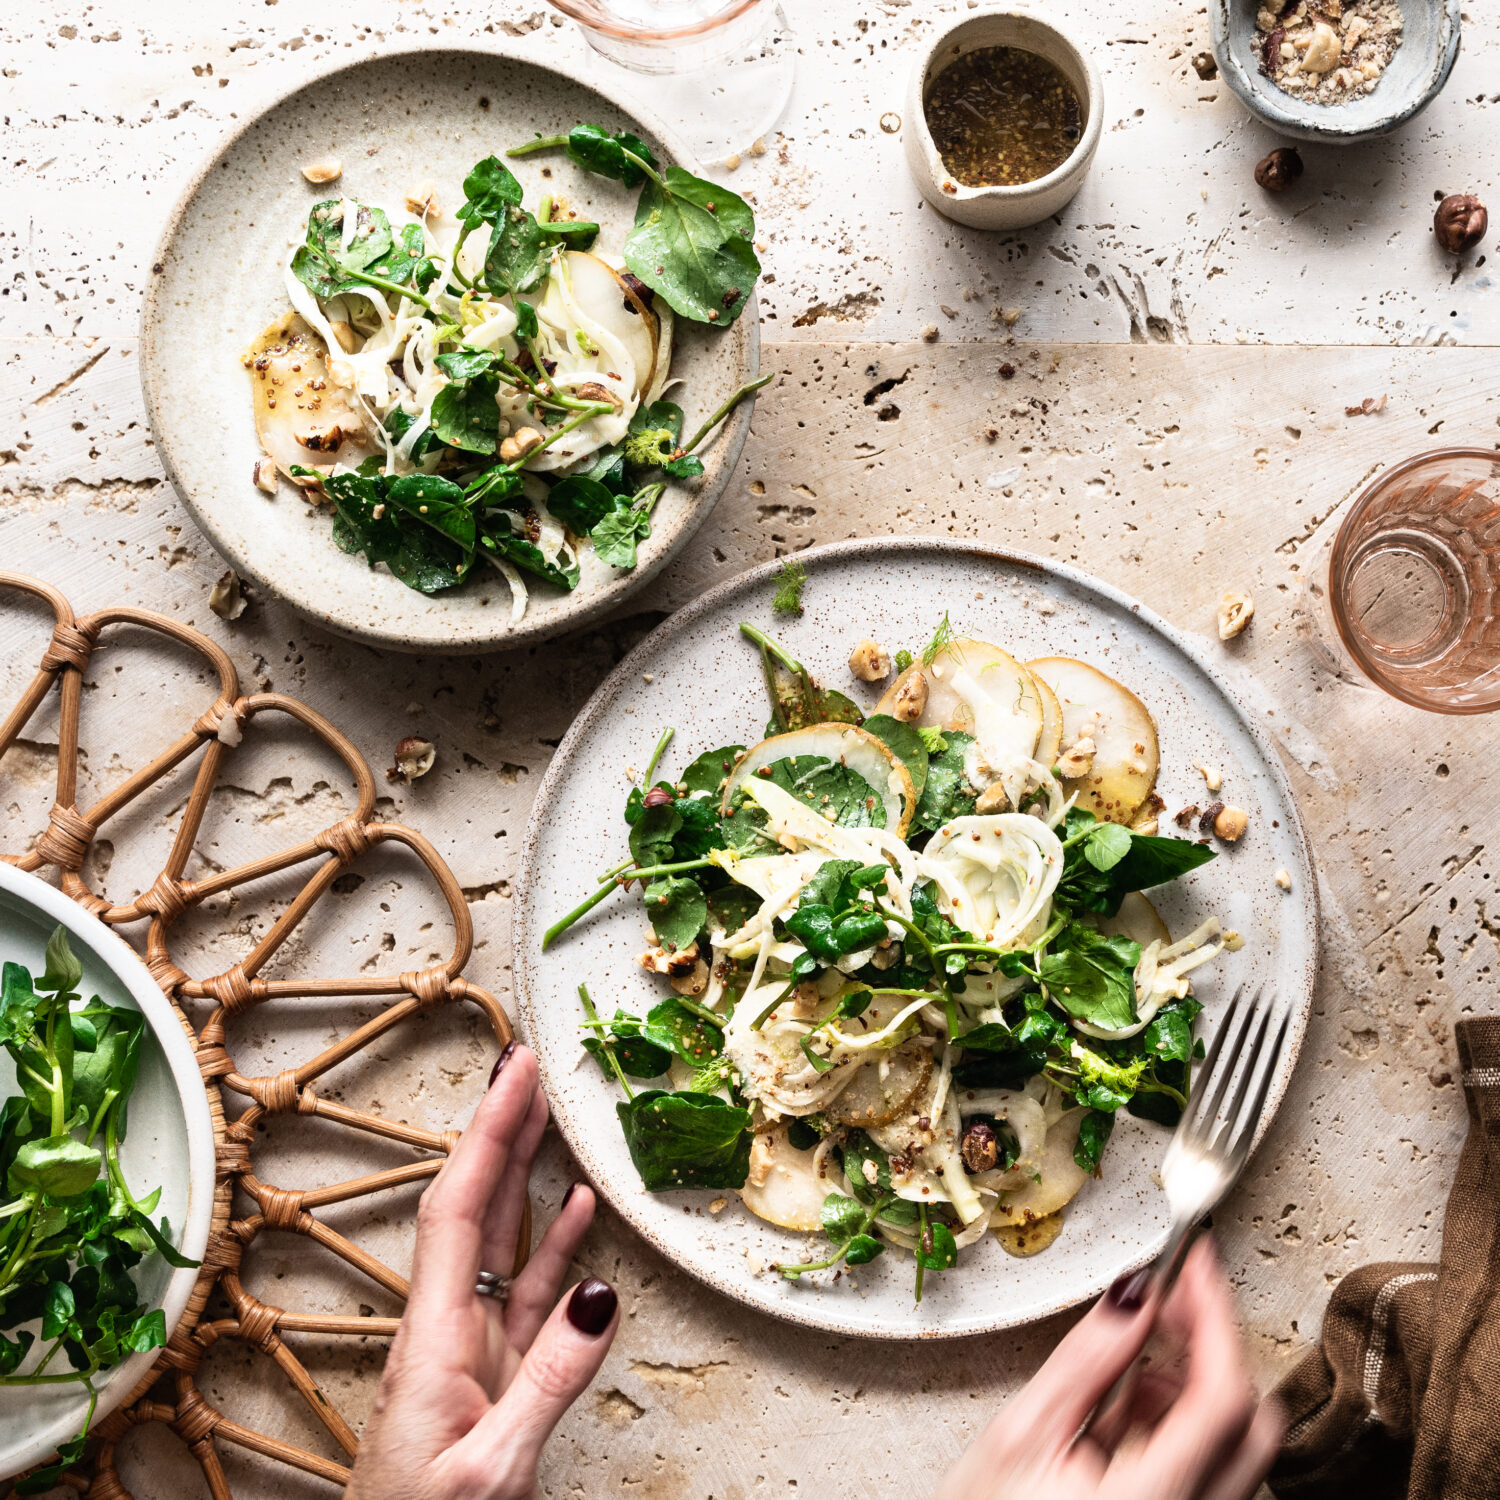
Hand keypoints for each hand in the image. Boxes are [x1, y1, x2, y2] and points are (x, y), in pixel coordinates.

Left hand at [347, 1043, 615, 1499]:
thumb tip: (600, 1294)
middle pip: (473, 1205)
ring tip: (547, 1113)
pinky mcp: (492, 1375)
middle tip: (524, 1065)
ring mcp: (469, 1349)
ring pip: (501, 1239)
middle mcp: (444, 1330)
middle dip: (498, 1129)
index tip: (513, 1074)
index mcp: (431, 1340)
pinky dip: (552, 1244)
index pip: (459, 1210)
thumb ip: (549, 1380)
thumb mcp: (491, 1466)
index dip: (487, 1134)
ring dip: (523, 1171)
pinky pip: (527, 1292)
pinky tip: (574, 1209)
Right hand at [934, 1240, 1283, 1499]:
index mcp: (1156, 1496)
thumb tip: (1133, 1295)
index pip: (1224, 1392)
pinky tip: (1129, 1403)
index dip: (1215, 1313)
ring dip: (1197, 1383)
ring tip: (1136, 1353)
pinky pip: (1210, 1468)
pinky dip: (1181, 1420)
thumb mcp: (1021, 1434)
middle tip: (1172, 1296)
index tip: (1196, 1262)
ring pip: (1237, 1446)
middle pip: (1250, 1420)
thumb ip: (1087, 1361)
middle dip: (1216, 1345)